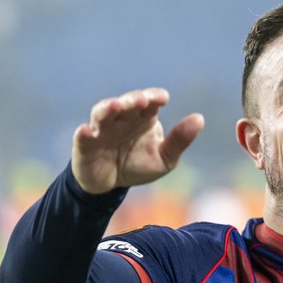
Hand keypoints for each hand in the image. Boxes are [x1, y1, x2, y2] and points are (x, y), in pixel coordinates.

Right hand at [71, 88, 204, 193]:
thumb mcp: (165, 158)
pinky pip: (82, 137)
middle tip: (139, 101)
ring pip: (103, 113)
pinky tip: (85, 131)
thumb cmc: (139, 166)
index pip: (150, 101)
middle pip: (126, 103)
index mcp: (144, 118)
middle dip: (132, 100)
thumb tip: (199, 119)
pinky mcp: (85, 144)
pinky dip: (83, 133)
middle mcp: (122, 118)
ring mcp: (101, 129)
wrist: (111, 186)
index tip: (162, 98)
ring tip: (115, 106)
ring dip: (108, 108)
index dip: (154, 97)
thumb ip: (179, 140)